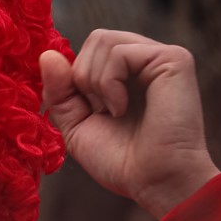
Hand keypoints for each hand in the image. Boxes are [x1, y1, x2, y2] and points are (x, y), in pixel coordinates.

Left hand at [40, 29, 219, 217]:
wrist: (153, 182)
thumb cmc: (120, 160)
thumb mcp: (75, 125)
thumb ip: (59, 91)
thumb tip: (46, 54)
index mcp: (127, 74)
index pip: (87, 51)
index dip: (74, 80)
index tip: (90, 112)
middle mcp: (145, 61)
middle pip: (95, 39)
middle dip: (82, 77)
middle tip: (101, 111)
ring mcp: (161, 57)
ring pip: (103, 40)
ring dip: (94, 81)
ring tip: (113, 111)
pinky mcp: (174, 59)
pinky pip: (120, 52)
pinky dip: (109, 83)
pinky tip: (121, 108)